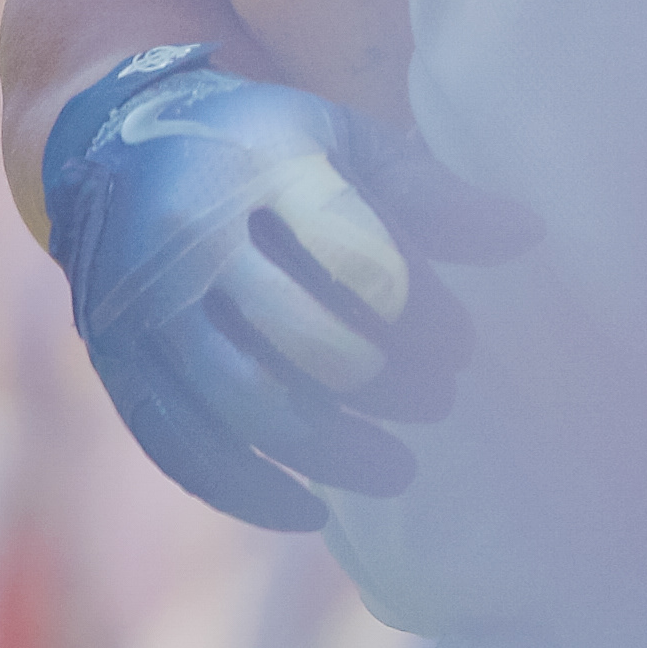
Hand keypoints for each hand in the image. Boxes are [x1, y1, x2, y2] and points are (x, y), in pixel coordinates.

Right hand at [42, 43, 539, 529]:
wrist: (118, 144)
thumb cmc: (261, 143)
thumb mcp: (343, 139)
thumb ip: (429, 192)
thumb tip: (529, 234)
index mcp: (263, 168)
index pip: (354, 253)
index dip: (420, 309)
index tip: (463, 343)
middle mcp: (194, 239)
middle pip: (301, 336)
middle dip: (385, 383)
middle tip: (441, 402)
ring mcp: (146, 306)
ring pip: (244, 404)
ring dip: (330, 451)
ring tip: (399, 469)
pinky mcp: (117, 362)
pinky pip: (182, 446)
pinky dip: (248, 489)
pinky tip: (311, 508)